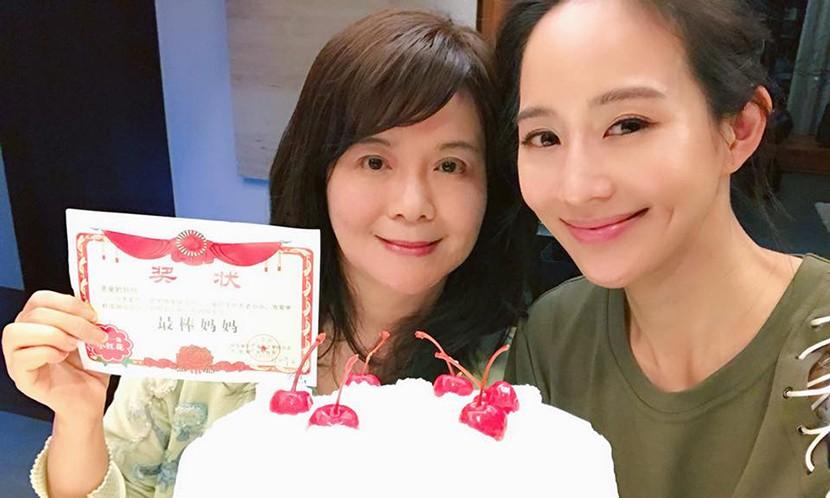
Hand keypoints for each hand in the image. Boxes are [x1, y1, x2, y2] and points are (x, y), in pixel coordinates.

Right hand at [2, 291, 110, 419]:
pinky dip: (47, 353)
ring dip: (53, 335)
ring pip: (18, 331)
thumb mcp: (91, 337)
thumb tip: (95, 301)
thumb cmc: (88, 368)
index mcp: (38, 322)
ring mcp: (16, 358)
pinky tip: (62, 358)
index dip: (67, 302)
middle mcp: (22, 337)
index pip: (40, 299)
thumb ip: (88, 319)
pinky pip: (22, 357)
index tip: (93, 314)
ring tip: (74, 346)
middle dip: (70, 321)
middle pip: (34, 313)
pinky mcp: (20, 377)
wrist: (89, 399)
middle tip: (94, 334)